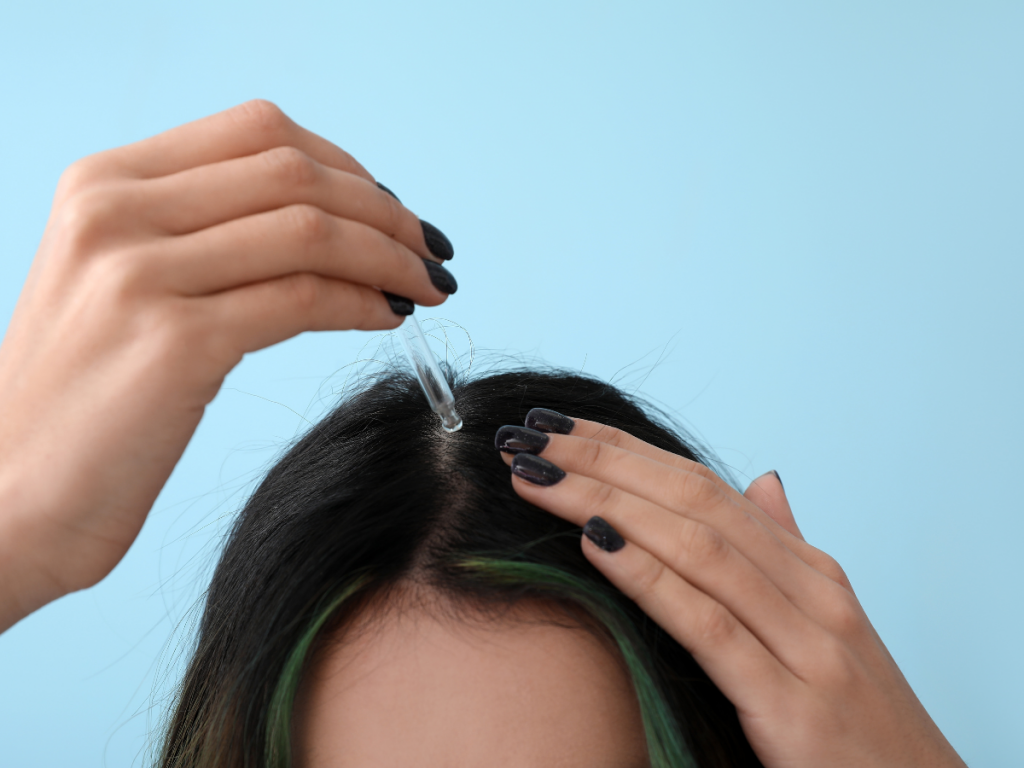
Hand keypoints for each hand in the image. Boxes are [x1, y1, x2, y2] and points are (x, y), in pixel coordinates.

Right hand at [0, 100, 455, 630]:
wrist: (6, 498)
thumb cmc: (83, 401)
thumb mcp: (124, 285)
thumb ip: (202, 235)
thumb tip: (327, 221)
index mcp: (104, 181)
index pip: (258, 131)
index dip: (345, 165)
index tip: (390, 209)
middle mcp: (114, 210)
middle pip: (295, 172)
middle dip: (384, 210)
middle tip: (430, 250)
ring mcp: (139, 272)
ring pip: (310, 230)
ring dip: (390, 256)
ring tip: (426, 286)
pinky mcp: (174, 343)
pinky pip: (302, 299)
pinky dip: (364, 303)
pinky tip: (390, 319)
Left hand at [496, 412, 965, 767]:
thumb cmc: (856, 719)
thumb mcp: (824, 627)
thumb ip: (785, 554)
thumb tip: (763, 481)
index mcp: (809, 571)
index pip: (703, 486)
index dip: (624, 449)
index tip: (558, 424)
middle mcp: (810, 592)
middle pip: (691, 501)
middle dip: (602, 460)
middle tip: (529, 434)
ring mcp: (807, 644)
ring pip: (695, 547)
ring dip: (606, 502)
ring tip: (537, 477)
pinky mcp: (791, 704)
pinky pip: (708, 625)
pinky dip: (648, 577)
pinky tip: (593, 543)